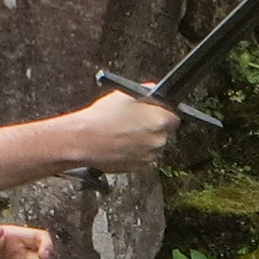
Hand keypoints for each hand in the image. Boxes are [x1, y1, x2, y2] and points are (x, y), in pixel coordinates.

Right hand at [48, 89, 175, 173]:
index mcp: (159, 121)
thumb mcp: (126, 95)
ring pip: (152, 146)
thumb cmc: (103, 118)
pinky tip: (119, 144)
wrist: (85, 141)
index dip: (162, 114)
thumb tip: (154, 90)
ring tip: (123, 134)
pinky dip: (134, 152)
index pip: (174, 118)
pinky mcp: (138, 168)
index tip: (153, 113)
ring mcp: (149, 156)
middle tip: (135, 123)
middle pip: (163, 133)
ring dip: (143, 141)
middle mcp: (159, 140)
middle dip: (152, 128)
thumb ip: (147, 91)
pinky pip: (141, 158)